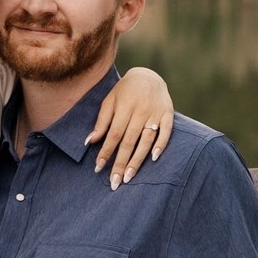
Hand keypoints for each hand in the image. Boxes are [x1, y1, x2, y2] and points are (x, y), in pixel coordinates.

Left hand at [86, 70, 173, 189]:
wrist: (149, 75)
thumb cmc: (125, 91)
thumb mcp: (110, 101)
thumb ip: (101, 121)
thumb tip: (89, 141)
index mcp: (124, 107)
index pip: (114, 134)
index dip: (106, 152)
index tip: (98, 168)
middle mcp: (140, 111)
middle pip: (129, 141)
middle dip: (121, 163)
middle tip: (115, 182)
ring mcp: (155, 113)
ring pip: (146, 140)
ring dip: (138, 159)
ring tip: (129, 177)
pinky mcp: (168, 114)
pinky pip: (166, 132)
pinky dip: (161, 144)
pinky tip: (154, 159)